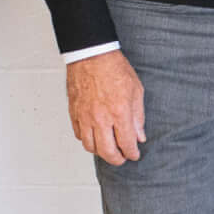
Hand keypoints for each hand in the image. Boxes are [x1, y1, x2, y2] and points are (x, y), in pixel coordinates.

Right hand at [67, 49, 145, 164]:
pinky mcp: (74, 113)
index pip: (126, 144)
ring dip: (100, 152)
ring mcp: (85, 116)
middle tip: (122, 158)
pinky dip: (87, 140)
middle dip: (117, 159)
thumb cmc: (114, 68)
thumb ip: (138, 117)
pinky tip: (95, 137)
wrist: (91, 55)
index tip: (134, 155)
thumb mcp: (136, 91)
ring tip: (108, 149)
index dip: (132, 153)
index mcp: (119, 112)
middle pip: (107, 152)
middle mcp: (100, 118)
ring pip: (90, 146)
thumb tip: (139, 136)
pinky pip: (79, 134)